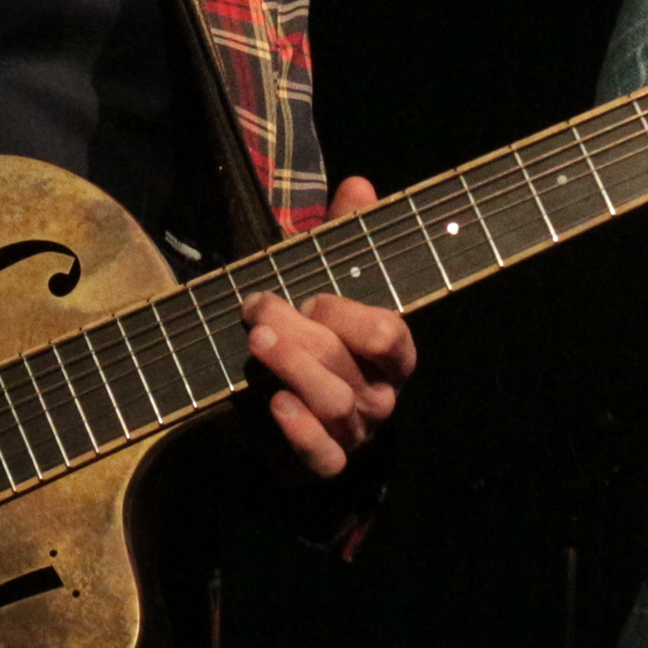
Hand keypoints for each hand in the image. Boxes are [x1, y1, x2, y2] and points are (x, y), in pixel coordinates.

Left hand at [244, 178, 415, 479]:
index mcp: (391, 352)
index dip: (346, 313)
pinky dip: (299, 431)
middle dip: (301, 334)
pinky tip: (272, 402)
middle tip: (256, 310)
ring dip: (293, 369)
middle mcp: (380, 394)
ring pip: (335, 405)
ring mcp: (356, 432)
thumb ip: (346, 237)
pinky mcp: (325, 463)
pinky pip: (323, 456)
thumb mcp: (330, 284)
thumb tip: (357, 183)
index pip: (389, 334)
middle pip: (349, 364)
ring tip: (255, 341)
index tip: (309, 296)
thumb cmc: (318, 338)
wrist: (289, 414)